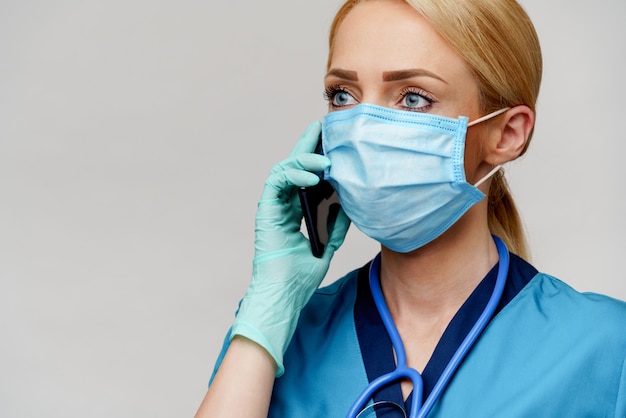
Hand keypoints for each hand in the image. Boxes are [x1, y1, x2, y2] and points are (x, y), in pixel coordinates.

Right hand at [230, 121, 349, 375]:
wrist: (285, 292)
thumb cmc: (301, 274)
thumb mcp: (329, 243)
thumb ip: (337, 222)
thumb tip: (351, 202)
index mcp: (296, 211)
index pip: (307, 177)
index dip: (317, 157)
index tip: (332, 141)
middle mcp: (284, 204)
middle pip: (295, 166)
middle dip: (308, 145)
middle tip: (322, 127)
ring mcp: (274, 205)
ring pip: (285, 169)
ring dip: (304, 159)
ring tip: (325, 160)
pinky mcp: (266, 208)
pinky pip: (277, 181)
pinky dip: (294, 173)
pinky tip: (313, 175)